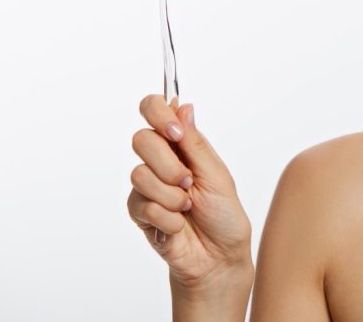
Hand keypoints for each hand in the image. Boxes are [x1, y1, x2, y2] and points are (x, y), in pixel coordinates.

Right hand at [128, 94, 253, 290]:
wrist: (219, 256)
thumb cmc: (224, 214)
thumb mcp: (217, 174)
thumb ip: (195, 142)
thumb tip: (183, 106)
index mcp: (182, 145)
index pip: (154, 110)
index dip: (158, 114)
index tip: (175, 133)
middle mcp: (160, 161)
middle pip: (141, 139)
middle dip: (169, 164)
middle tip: (189, 182)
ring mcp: (147, 186)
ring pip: (139, 174)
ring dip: (172, 196)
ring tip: (188, 207)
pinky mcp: (139, 212)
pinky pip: (142, 205)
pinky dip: (168, 217)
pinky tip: (179, 225)